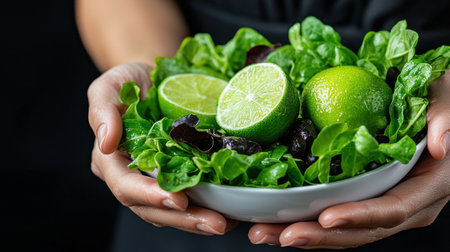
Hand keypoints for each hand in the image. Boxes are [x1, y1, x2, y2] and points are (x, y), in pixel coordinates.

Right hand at [88, 63, 235, 234]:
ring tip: (225, 223)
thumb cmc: (128, 82)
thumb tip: (106, 142)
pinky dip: (205, 207)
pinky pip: (187, 198)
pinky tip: (228, 212)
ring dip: (197, 220)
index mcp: (110, 160)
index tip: (178, 199)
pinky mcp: (175, 175)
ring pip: (170, 210)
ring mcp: (153, 179)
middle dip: (183, 218)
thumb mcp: (110, 86)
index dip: (149, 195)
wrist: (152, 80)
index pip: (125, 185)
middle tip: (215, 223)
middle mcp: (131, 176)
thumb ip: (103, 110)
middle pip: (151, 208)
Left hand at [248, 70, 449, 248]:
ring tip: (262, 232)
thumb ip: (446, 117)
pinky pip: (336, 217)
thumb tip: (440, 145)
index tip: (324, 217)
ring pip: (342, 231)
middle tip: (273, 233)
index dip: (358, 216)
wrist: (432, 112)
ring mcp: (383, 206)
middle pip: (359, 231)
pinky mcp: (365, 199)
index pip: (392, 209)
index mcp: (428, 186)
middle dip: (316, 236)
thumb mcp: (448, 97)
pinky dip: (305, 220)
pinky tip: (275, 220)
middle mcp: (406, 206)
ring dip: (301, 233)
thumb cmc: (441, 102)